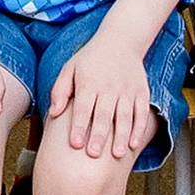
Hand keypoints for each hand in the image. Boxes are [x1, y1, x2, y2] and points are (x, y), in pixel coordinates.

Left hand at [48, 38, 153, 159]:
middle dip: (99, 136)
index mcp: (89, 82)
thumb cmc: (90, 59)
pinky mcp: (141, 91)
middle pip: (104, 115)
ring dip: (122, 137)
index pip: (83, 108)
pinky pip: (142, 112)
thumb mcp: (70, 68)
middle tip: (94, 155)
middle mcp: (109, 87)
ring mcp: (127, 90)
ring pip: (125, 116)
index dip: (79, 126)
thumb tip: (53, 113)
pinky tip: (134, 144)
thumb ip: (60, 90)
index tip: (75, 144)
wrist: (121, 39)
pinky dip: (139, 128)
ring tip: (117, 155)